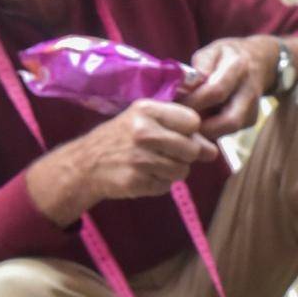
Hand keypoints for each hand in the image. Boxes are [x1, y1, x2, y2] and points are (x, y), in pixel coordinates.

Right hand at [26, 100, 218, 224]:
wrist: (85, 164)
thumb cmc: (122, 139)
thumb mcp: (145, 121)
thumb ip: (181, 130)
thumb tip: (212, 152)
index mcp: (146, 110)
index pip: (193, 122)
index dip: (191, 131)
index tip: (178, 134)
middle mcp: (143, 132)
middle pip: (192, 149)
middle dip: (185, 155)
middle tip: (165, 153)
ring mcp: (139, 158)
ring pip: (182, 171)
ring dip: (172, 171)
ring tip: (152, 164)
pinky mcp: (136, 181)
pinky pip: (167, 186)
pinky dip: (159, 184)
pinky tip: (142, 175)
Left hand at [180, 35, 279, 139]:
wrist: (261, 61)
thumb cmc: (228, 56)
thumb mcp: (212, 51)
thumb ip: (199, 67)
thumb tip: (185, 85)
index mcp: (238, 67)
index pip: (216, 91)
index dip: (193, 101)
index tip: (172, 104)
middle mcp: (250, 91)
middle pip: (229, 121)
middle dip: (201, 126)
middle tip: (179, 122)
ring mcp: (254, 109)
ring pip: (228, 130)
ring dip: (204, 131)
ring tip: (186, 122)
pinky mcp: (251, 120)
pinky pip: (228, 132)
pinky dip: (210, 130)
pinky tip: (198, 121)